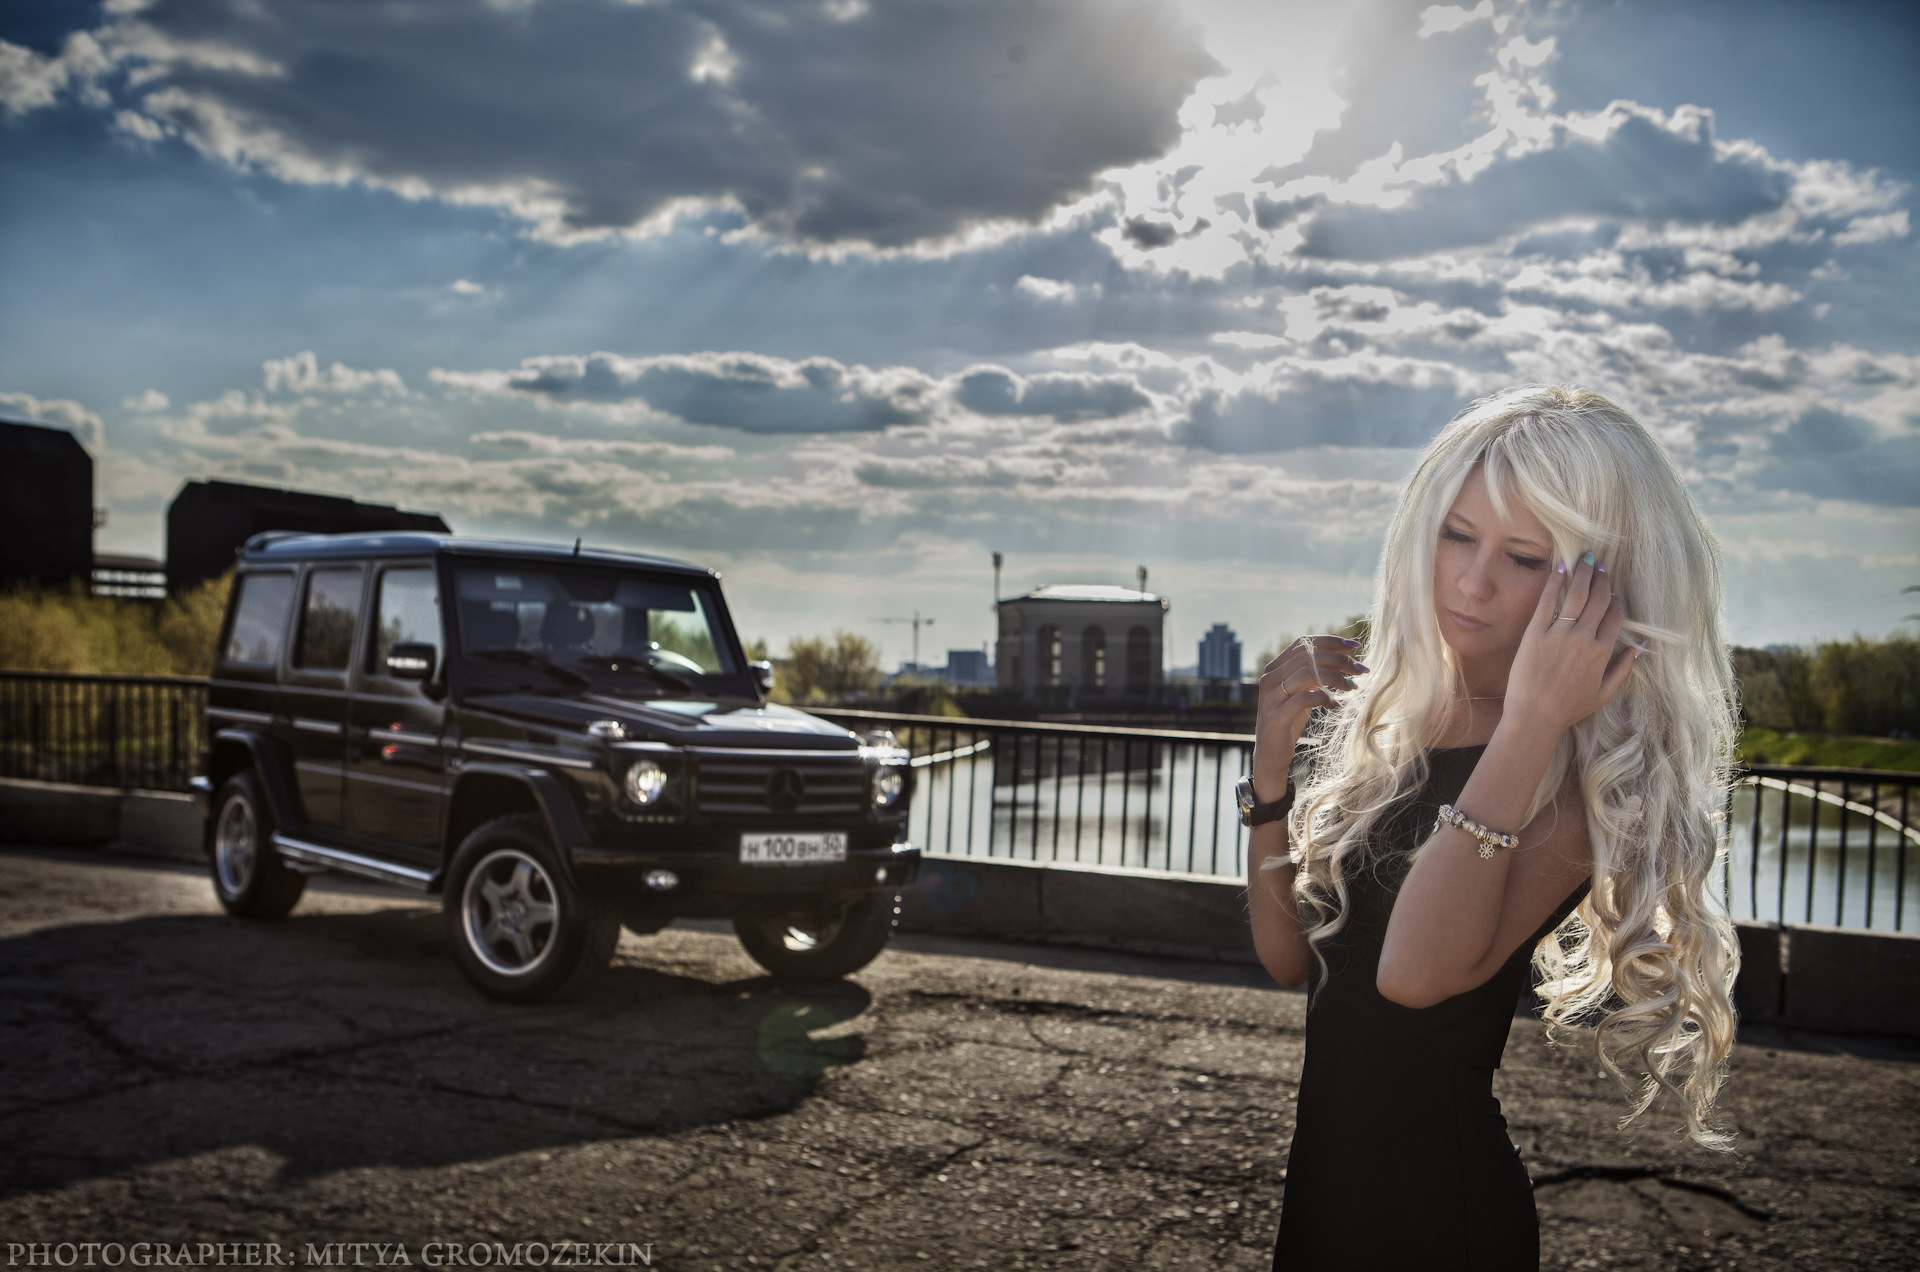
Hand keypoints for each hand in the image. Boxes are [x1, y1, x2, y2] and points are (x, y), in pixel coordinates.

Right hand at [1252, 636, 1365, 794]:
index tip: (1355, 646)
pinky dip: (1325, 698)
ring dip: (1335, 677)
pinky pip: (1305, 698)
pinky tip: (1336, 705)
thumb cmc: (1290, 720)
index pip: (1303, 642)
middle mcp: (1270, 678)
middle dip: (1339, 660)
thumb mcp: (1301, 691)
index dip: (1330, 641)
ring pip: (1307, 673)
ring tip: (1352, 687)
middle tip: (1361, 670)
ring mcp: (1271, 696)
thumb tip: (1337, 645)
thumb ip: (1312, 670)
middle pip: (1308, 656)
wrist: (1271, 753)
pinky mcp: (1277, 715)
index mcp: (1274, 668)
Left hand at [1504, 552, 1639, 736]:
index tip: (1611, 591)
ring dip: (1583, 573)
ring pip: (1577, 595)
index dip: (1614, 600)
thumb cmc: (1568, 708)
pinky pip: (1548, 601)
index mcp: (1602, 653)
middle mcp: (1584, 639)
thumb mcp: (1604, 693)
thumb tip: (1640, 645)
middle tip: (1600, 565)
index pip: (1614, 616)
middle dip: (1601, 580)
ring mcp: (1559, 635)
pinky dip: (1555, 582)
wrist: (1534, 716)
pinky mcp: (1535, 633)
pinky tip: (1560, 567)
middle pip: (1598, 600)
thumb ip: (1624, 668)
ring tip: (1586, 558)